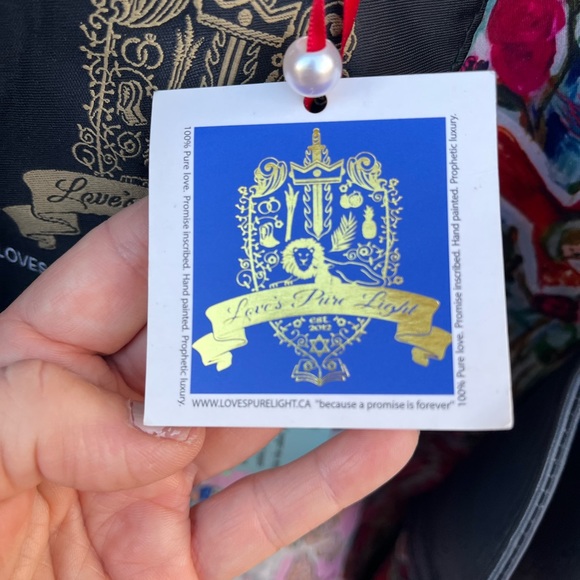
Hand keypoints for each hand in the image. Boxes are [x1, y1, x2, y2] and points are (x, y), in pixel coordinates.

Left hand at [0, 200, 417, 578]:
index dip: (174, 232)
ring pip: (246, 419)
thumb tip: (156, 433)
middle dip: (260, 301)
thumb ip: (41, 418)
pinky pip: (267, 511)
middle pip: (199, 342)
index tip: (233, 200)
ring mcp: (153, 484)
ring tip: (366, 338)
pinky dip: (329, 477)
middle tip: (320, 263)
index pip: (118, 277)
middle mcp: (108, 417)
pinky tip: (379, 440)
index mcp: (43, 369)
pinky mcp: (185, 554)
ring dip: (310, 381)